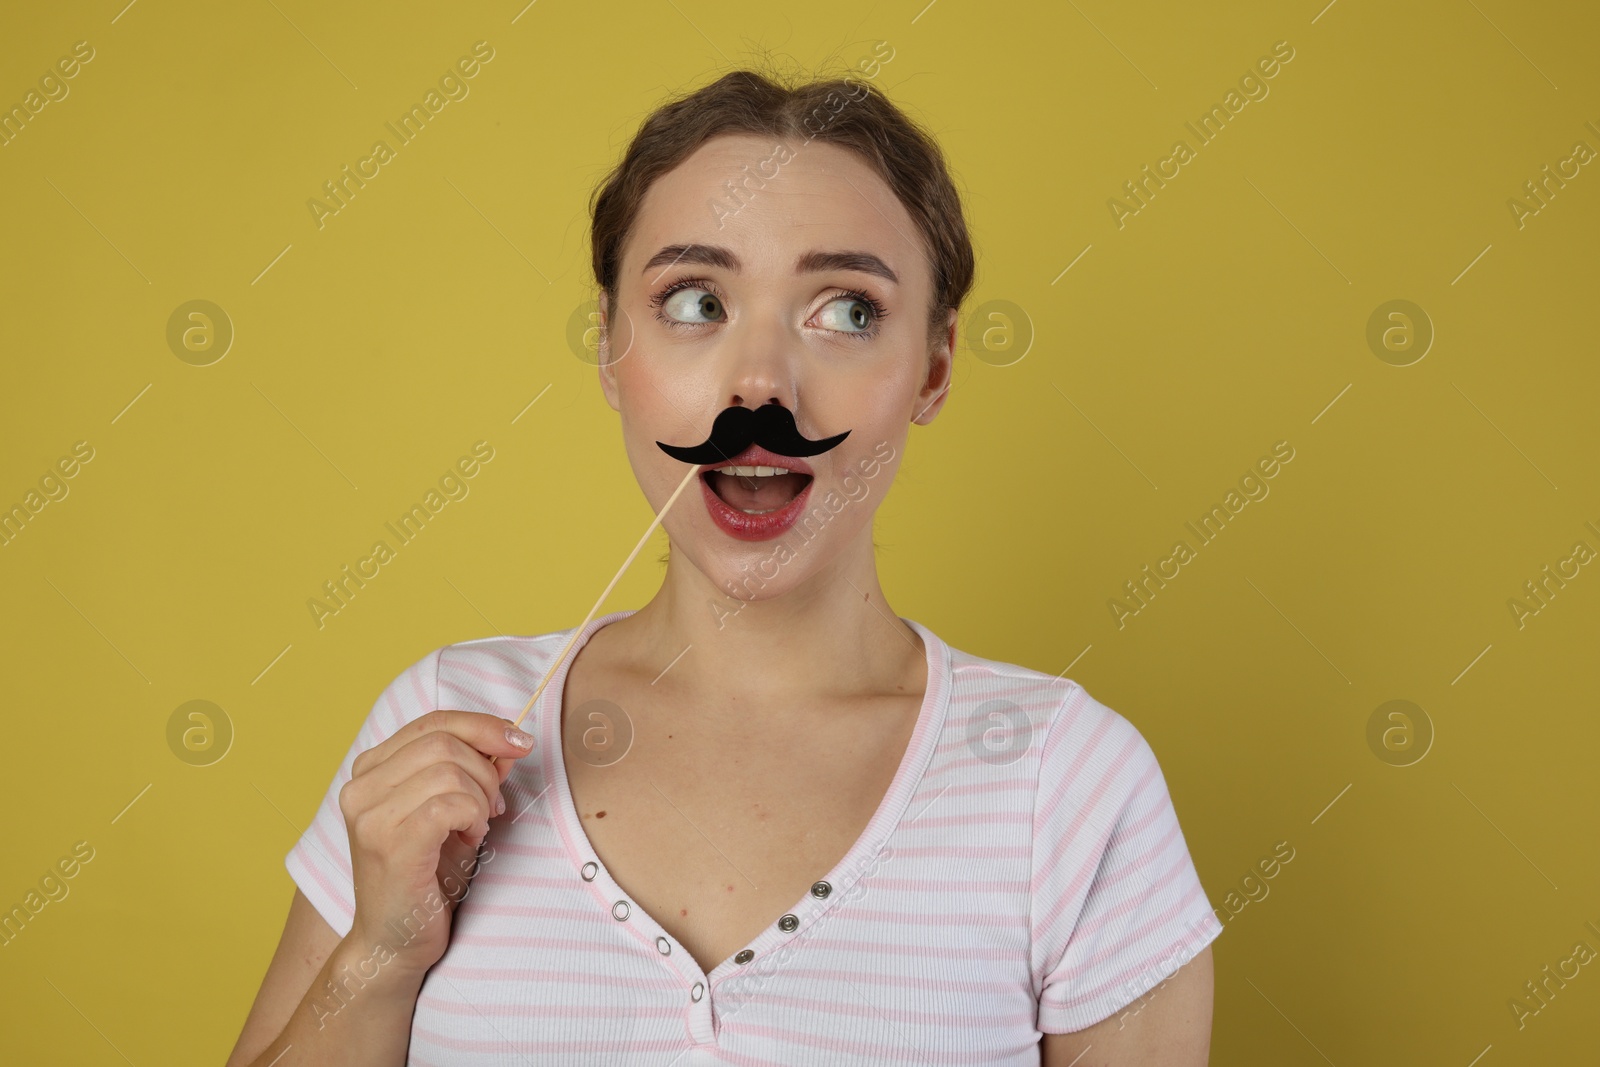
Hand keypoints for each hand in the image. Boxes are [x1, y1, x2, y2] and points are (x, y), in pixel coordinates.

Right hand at [337, 710, 535, 976]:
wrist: (394, 943)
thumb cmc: (426, 877)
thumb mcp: (455, 813)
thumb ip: (476, 772)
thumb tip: (510, 740)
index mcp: (370, 770)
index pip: (433, 722)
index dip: (483, 725)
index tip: (520, 742)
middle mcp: (361, 787)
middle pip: (444, 742)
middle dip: (485, 770)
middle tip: (492, 807)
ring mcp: (370, 816)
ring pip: (449, 770)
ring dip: (479, 798)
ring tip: (475, 828)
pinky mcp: (389, 844)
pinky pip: (449, 805)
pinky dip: (473, 817)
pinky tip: (470, 840)